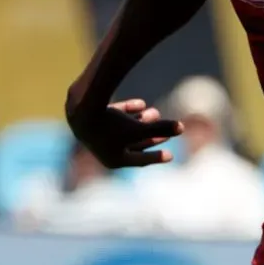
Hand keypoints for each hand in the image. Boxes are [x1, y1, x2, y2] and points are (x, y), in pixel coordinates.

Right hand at [66, 97, 182, 168]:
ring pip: (124, 130)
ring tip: (156, 112)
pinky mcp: (92, 119)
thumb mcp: (139, 129)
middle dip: (152, 136)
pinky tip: (141, 103)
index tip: (171, 155)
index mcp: (113, 160)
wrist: (81, 108)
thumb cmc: (112, 124)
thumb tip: (182, 128)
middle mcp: (103, 150)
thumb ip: (160, 128)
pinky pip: (113, 118)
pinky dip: (127, 111)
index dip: (156, 157)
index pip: (140, 161)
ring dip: (141, 122)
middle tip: (169, 133)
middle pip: (133, 145)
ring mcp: (96, 135)